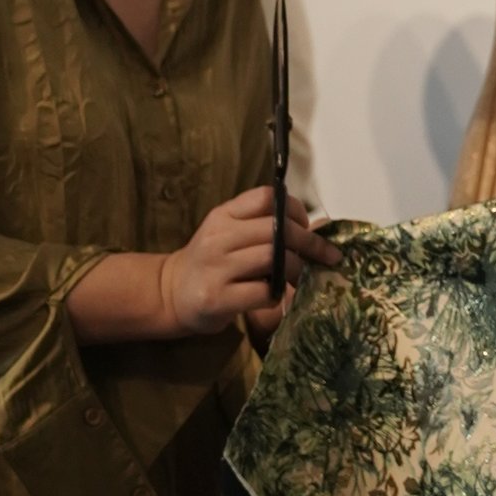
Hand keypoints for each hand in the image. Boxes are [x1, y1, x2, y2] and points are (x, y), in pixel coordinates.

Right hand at [156, 187, 341, 336]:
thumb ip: (263, 225)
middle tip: (324, 256)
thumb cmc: (212, 262)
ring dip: (296, 269)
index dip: (295, 209)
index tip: (306, 225)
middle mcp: (217, 237)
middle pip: (277, 230)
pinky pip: (262, 293)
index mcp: (223, 215)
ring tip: (299, 277)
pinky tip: (274, 296)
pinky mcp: (216, 298)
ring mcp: (215, 268)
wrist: (171, 293)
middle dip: (309, 243)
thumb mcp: (229, 233)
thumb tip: (319, 225)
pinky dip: (277, 295)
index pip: (266, 198)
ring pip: (273, 258)